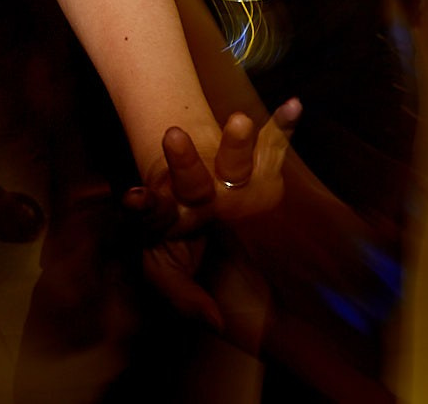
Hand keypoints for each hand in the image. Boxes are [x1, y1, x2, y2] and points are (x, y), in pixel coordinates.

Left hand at [123, 103, 300, 330]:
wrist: (209, 219)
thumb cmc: (184, 248)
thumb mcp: (170, 273)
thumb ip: (184, 296)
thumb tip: (216, 321)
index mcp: (171, 218)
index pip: (154, 212)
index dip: (143, 204)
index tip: (133, 196)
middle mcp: (196, 193)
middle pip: (190, 177)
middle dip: (183, 160)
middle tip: (174, 136)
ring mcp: (224, 175)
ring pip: (231, 157)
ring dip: (236, 141)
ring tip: (239, 121)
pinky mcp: (256, 165)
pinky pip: (272, 145)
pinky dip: (283, 126)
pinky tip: (294, 105)